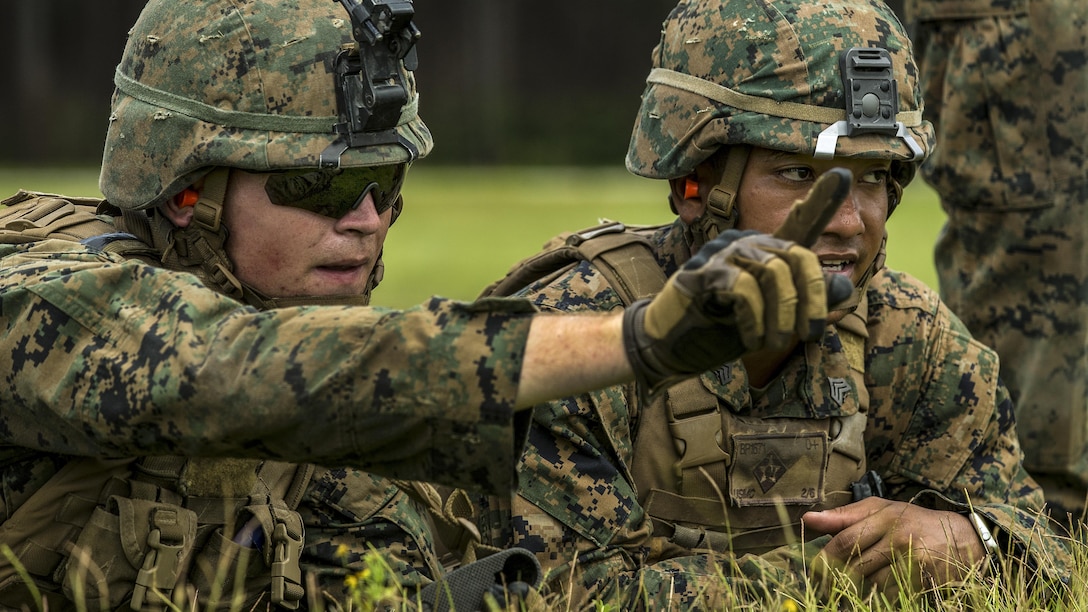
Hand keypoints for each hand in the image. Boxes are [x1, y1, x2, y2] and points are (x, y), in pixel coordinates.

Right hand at [622, 168, 854, 392]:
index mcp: (766, 252)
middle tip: (808, 335)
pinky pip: (744, 288)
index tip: (843, 173)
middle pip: (798, 259)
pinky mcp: (703, 273)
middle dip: (810, 303)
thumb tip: (846, 285)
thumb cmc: (722, 329)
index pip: (800, 222)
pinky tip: (750, 337)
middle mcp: (747, 243)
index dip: (822, 200)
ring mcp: (723, 254)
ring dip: (781, 316)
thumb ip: (807, 302)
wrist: (672, 347)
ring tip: (773, 342)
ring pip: (774, 274)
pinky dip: (755, 318)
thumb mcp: (774, 320)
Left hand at [802, 497, 987, 598]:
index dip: (823, 559)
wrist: (964, 538)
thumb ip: (844, 516)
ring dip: (861, 587)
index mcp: (883, 515)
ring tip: (859, 585)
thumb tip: (807, 519)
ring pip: (872, 582)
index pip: (844, 540)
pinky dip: (882, 594)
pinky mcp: (924, 576)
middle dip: (836, 579)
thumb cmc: (913, 522)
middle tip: (824, 588)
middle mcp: (898, 534)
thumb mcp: (880, 510)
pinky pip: (891, 592)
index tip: (811, 572)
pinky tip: (881, 589)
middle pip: (855, 564)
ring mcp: (912, 556)